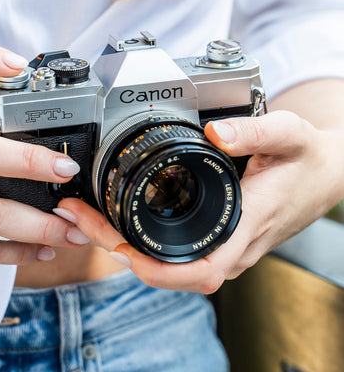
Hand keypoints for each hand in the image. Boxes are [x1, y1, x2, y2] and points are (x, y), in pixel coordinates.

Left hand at [58, 111, 343, 292]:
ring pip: (167, 263)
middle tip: (80, 218)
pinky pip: (174, 251)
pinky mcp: (218, 237)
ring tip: (89, 217)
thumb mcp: (288, 135)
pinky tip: (121, 221)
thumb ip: (255, 131)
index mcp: (245, 226)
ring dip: (125, 245)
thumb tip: (216, 131)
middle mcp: (230, 245)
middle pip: (168, 269)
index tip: (116, 248)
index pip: (198, 269)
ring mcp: (223, 244)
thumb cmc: (308, 160)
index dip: (154, 268)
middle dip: (119, 249)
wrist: (324, 173)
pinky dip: (142, 241)